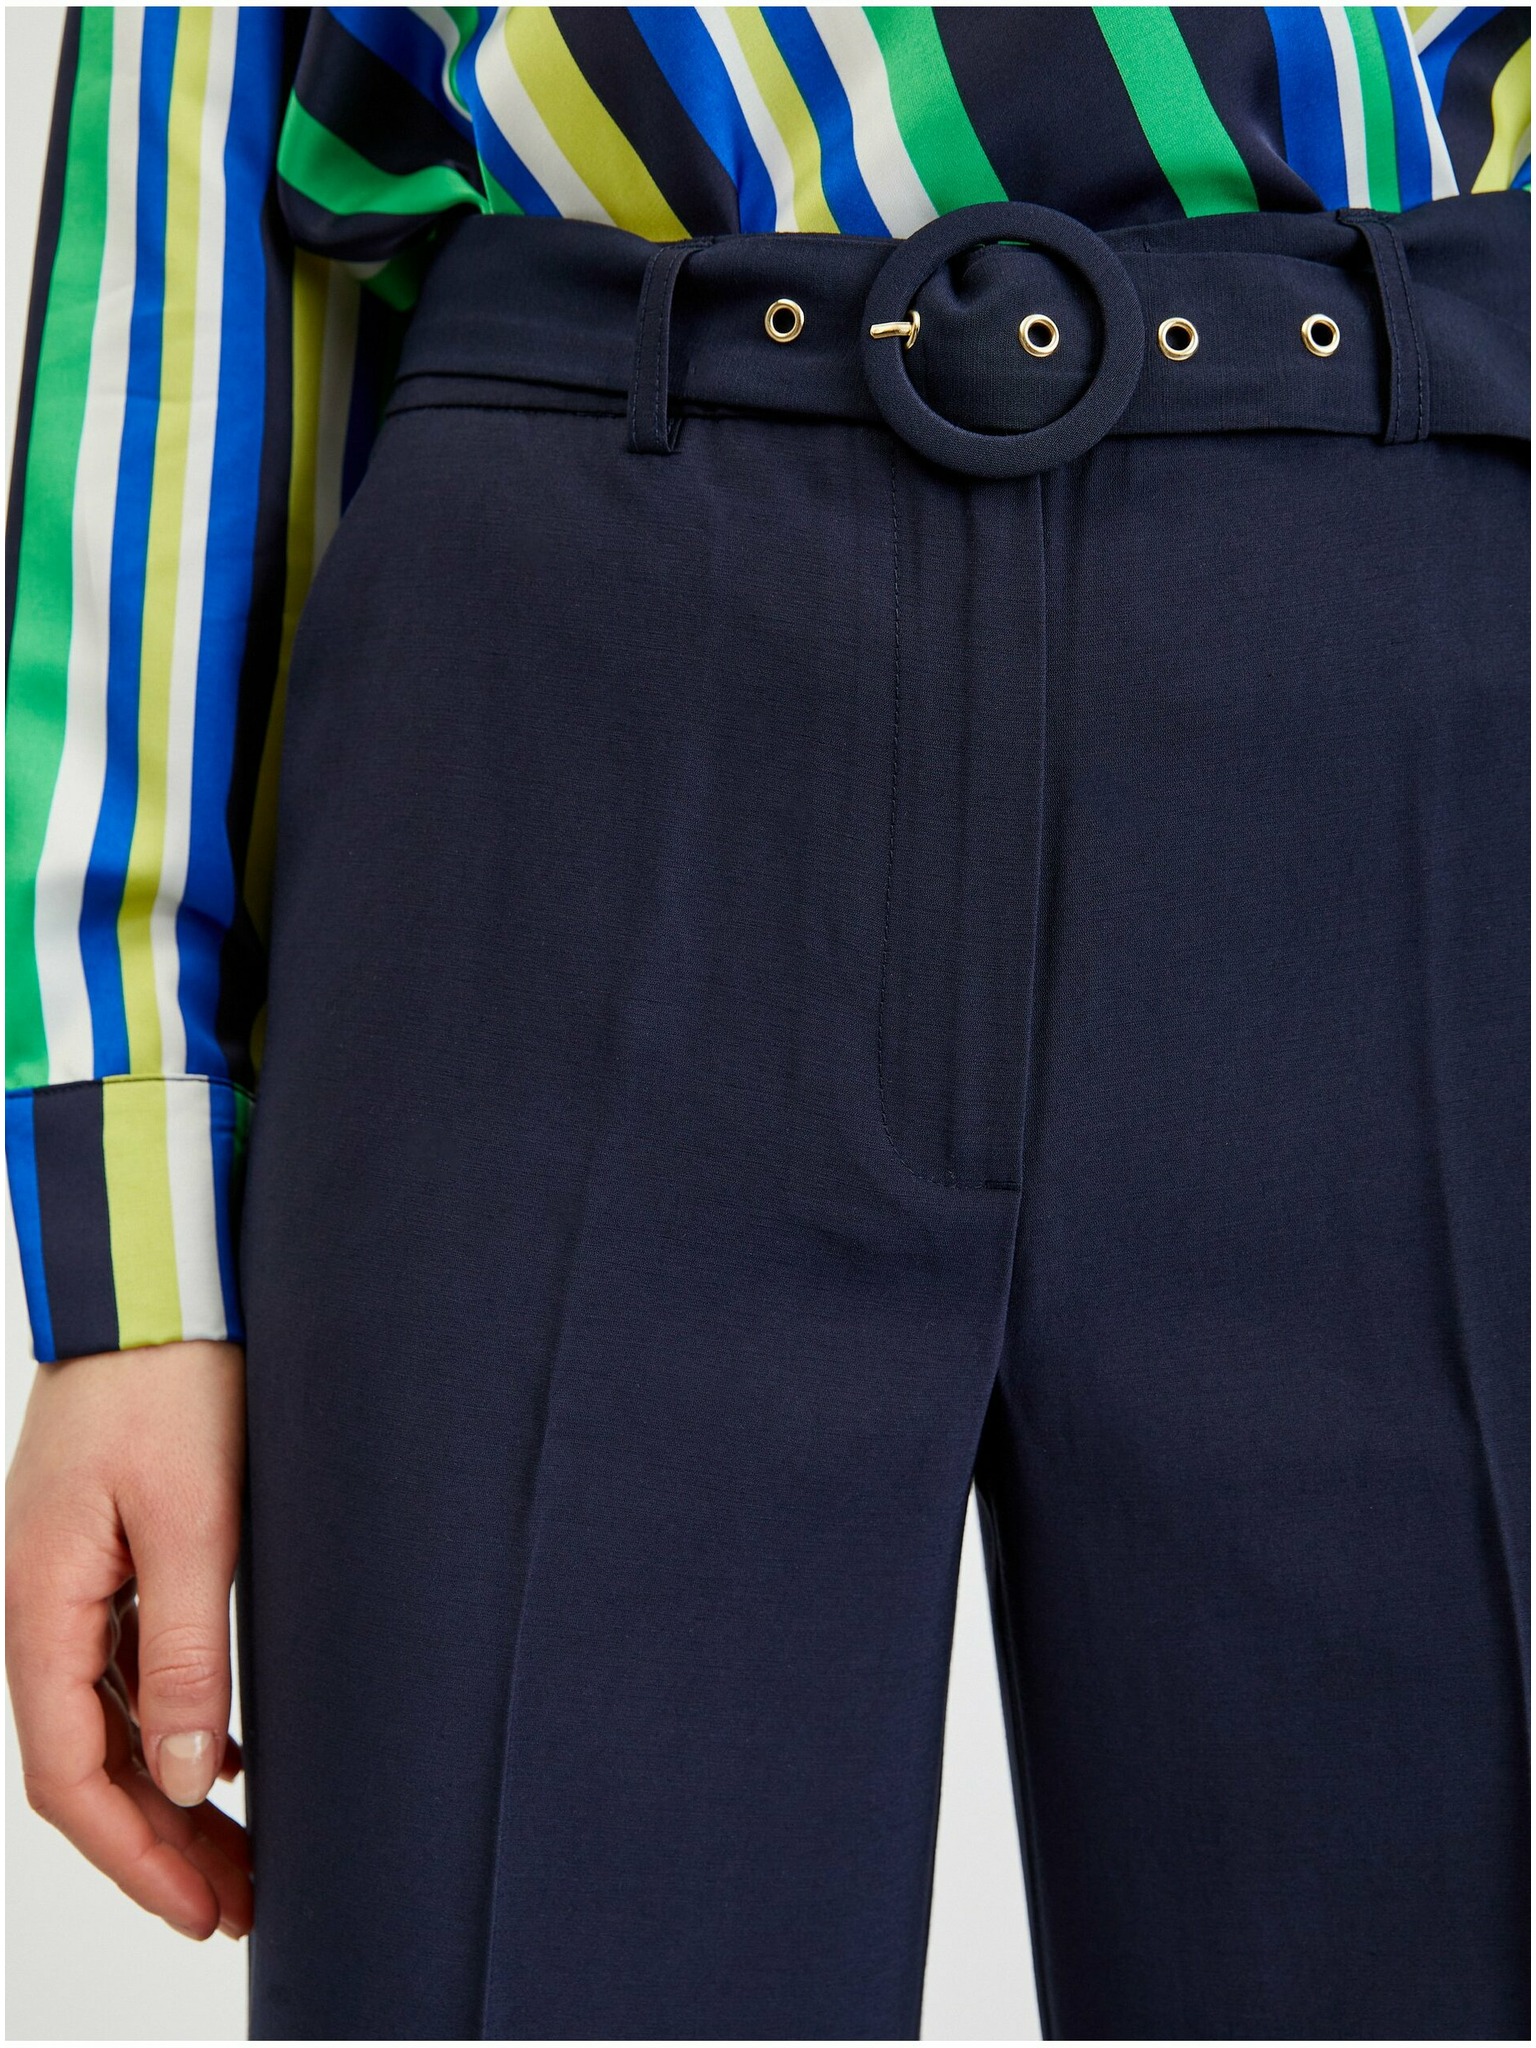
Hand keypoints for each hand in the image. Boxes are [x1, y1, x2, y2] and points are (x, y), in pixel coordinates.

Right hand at [6, 1339, 251, 1940]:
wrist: (157, 1278)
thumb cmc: (170, 1382)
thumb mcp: (192, 1523)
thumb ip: (184, 1652)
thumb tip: (182, 1778)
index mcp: (42, 1607)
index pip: (69, 1774)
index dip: (134, 1857)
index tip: (200, 1912)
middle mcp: (42, 1604)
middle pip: (88, 1760)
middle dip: (157, 1846)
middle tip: (235, 1905)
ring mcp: (69, 1578)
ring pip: (108, 1718)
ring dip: (167, 1791)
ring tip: (237, 1852)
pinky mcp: (106, 1549)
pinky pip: (122, 1666)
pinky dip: (166, 1723)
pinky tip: (219, 1751)